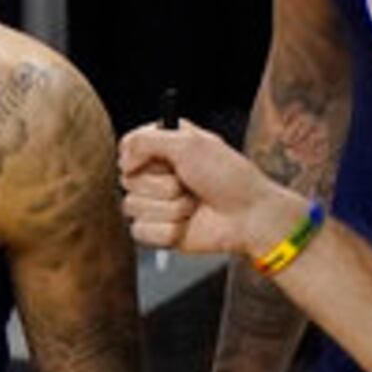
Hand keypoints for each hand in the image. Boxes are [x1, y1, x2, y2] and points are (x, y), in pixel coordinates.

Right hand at [119, 123, 313, 261]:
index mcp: (165, 146)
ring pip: (133, 207)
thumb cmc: (229, 177)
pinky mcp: (155, 230)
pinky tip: (187, 224)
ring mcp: (155, 203)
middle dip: (162, 185)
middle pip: (127, 180)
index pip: (127, 147)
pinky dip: (168, 229)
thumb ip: (148, 140)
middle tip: (188, 182)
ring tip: (193, 204)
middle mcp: (157, 174)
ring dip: (170, 208)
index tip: (164, 159)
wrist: (247, 216)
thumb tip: (123, 160)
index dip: (139, 155)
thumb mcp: (191, 144)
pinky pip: (141, 231)